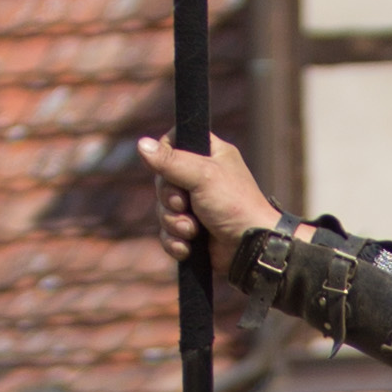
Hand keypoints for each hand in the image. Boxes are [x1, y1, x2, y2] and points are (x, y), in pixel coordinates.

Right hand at [141, 132, 279, 266]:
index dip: (165, 155)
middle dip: (170, 199)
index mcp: (210, 154)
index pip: (173, 142)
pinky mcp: (192, 232)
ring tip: (194, 230)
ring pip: (163, 210)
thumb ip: (170, 160)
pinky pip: (167, 234)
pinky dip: (175, 242)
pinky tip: (189, 247)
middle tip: (185, 204)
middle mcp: (201, 178)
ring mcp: (196, 206)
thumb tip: (141, 144)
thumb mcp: (202, 175)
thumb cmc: (234, 205)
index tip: (170, 167)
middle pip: (162, 180)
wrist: (251, 248)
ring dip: (174, 223)